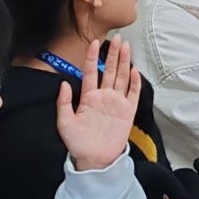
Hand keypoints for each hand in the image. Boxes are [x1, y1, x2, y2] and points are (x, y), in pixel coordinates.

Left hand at [55, 38, 139, 171]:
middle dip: (113, 54)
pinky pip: (133, 93)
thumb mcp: (64, 123)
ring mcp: (117, 102)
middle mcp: (104, 96)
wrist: (95, 159)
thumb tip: (64, 83)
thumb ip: (63, 103)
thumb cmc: (78, 143)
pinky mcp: (128, 111)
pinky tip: (134, 69)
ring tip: (126, 46)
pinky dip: (135, 81)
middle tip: (118, 38)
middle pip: (110, 70)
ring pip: (122, 77)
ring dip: (124, 62)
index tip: (94, 42)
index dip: (93, 57)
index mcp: (88, 97)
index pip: (91, 72)